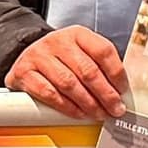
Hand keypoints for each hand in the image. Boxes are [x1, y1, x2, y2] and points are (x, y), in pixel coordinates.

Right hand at [6, 26, 127, 116]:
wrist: (27, 56)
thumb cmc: (59, 58)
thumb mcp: (80, 52)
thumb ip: (99, 66)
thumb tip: (119, 92)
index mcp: (77, 34)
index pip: (103, 50)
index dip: (116, 73)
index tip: (122, 90)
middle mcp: (58, 41)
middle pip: (87, 70)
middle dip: (106, 94)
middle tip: (115, 108)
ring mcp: (39, 56)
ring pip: (69, 83)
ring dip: (88, 103)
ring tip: (98, 113)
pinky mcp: (25, 72)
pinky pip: (50, 93)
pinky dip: (67, 107)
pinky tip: (78, 113)